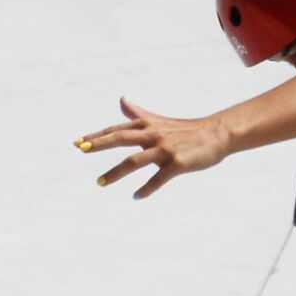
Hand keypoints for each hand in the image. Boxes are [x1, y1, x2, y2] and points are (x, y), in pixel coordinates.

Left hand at [76, 99, 230, 200]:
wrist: (217, 134)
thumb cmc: (186, 130)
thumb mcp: (159, 121)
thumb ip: (138, 114)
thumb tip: (121, 100)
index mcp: (148, 126)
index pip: (117, 130)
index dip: (98, 135)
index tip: (78, 142)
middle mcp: (154, 135)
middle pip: (121, 138)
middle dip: (100, 143)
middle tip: (81, 149)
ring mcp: (165, 149)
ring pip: (135, 161)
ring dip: (115, 172)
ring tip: (99, 183)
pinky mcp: (178, 163)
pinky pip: (158, 179)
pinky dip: (146, 189)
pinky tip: (136, 196)